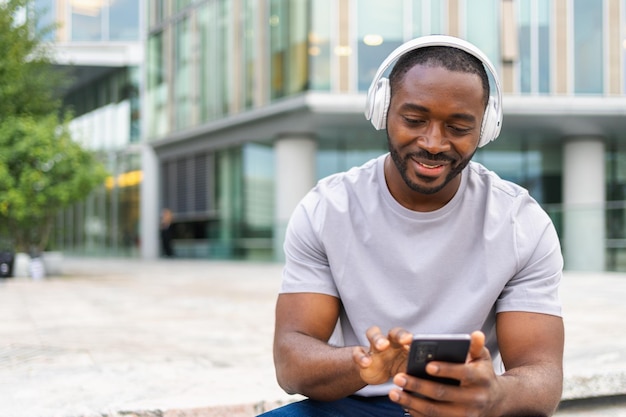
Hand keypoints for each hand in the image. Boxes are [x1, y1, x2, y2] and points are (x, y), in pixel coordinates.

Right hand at [352, 326, 412, 385]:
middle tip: (405, 339)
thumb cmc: (397, 369)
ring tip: (382, 346)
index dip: (410, 337)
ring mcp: (374, 348)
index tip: (414, 340)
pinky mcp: (362, 357)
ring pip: (373, 334)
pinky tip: (366, 363)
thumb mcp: (407, 371)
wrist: (377, 374)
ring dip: (378, 339)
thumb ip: (416, 370)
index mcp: (403, 345)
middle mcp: (389, 342)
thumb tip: (434, 375)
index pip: (408, 336)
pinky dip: (361, 357)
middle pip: (393, 332)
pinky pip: (359, 353)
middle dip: (399, 335)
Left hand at [389, 331, 503, 416]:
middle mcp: (475, 399)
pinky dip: (417, 413)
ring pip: (435, 411)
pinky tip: (403, 404)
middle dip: (418, 386)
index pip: (463, 373)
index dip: (445, 370)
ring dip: (412, 402)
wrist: (494, 401)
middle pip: (442, 393)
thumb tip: (475, 334)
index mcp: (481, 378)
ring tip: (393, 392)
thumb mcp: (483, 358)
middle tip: (398, 377)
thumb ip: (476, 346)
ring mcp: (466, 415)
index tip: (427, 366)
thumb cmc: (482, 373)